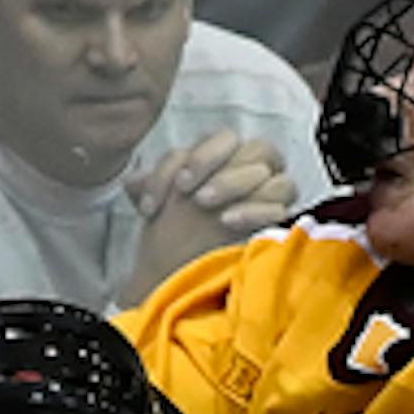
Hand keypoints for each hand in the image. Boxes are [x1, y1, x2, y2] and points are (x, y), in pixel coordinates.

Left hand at [123, 130, 298, 300]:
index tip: (180, 185)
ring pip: (275, 176)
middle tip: (198, 199)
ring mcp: (272, 198)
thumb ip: (147, 186)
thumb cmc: (172, 234)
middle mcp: (255, 171)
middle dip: (224, 172)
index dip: (205, 156)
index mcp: (226, 158)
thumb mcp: (156, 205)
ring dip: (238, 187)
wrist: (178, 275)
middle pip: (259, 150)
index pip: (228, 138)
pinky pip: (280, 209)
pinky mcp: (280, 224)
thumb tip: (133, 182)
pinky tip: (229, 222)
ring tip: (215, 213)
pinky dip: (255, 211)